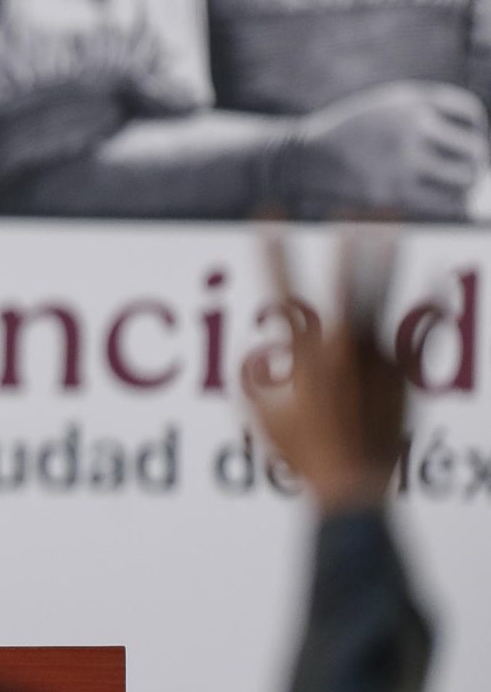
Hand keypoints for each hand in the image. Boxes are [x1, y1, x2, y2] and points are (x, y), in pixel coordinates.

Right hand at [246, 235, 409, 512]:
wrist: (353, 482)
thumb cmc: (302, 457)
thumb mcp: (262, 419)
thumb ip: (255, 385)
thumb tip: (252, 366)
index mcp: (303, 355)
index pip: (282, 290)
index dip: (272, 250)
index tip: (268, 218)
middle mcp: (344, 348)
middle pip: (348, 283)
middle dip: (347, 244)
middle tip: (352, 209)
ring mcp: (379, 356)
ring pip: (384, 296)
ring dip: (386, 256)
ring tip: (393, 224)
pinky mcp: (403, 372)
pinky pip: (412, 331)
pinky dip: (424, 305)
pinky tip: (438, 281)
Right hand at [281, 81, 489, 219]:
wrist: (305, 157)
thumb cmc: (353, 132)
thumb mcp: (390, 106)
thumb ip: (430, 111)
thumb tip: (476, 141)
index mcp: (412, 102)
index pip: (470, 114)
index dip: (476, 130)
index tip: (466, 140)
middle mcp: (410, 128)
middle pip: (473, 148)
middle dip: (475, 160)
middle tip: (470, 168)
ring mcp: (400, 161)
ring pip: (463, 178)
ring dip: (468, 184)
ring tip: (462, 186)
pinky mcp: (390, 192)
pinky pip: (441, 202)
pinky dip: (454, 203)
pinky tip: (451, 203)